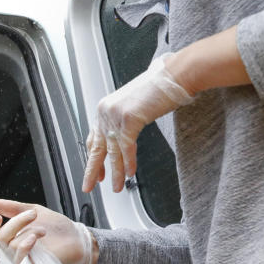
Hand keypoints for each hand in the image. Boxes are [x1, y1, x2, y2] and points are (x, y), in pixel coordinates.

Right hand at [0, 200, 96, 263]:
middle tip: (32, 214)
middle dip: (16, 222)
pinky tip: (35, 238)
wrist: (77, 239)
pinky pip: (21, 258)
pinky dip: (26, 245)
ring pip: (10, 246)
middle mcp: (13, 251)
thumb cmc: (57, 228)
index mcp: (11, 238)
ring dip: (27, 232)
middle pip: (0, 238)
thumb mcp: (34, 211)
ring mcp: (22, 260)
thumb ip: (14, 208)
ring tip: (43, 230)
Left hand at [83, 53, 193, 192]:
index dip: (94, 158)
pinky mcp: (128, 120)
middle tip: (88, 186)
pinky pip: (126, 148)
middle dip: (93, 170)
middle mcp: (106, 112)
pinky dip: (128, 163)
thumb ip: (124, 121)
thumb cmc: (160, 88)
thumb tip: (123, 138)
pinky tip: (129, 174)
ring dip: (114, 173)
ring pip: (112, 152)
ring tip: (116, 187)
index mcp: (105, 108)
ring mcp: (115, 116)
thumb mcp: (134, 105)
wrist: (175, 75)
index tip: (95, 172)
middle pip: (96, 148)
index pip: (94, 138)